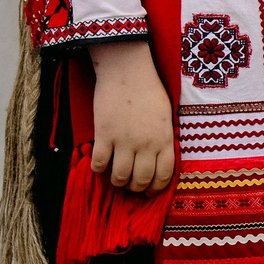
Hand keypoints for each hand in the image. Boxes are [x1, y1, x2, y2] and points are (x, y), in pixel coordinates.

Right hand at [90, 40, 174, 191]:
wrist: (128, 72)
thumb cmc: (149, 91)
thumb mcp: (166, 117)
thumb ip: (163, 139)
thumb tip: (159, 159)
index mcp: (165, 140)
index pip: (164, 175)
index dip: (156, 188)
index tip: (149, 192)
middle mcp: (147, 144)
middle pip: (141, 180)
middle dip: (135, 188)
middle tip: (130, 186)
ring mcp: (125, 141)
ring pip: (120, 176)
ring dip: (117, 182)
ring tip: (115, 179)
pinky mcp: (105, 134)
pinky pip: (99, 163)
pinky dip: (97, 169)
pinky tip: (99, 166)